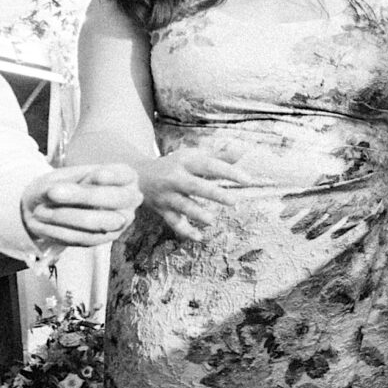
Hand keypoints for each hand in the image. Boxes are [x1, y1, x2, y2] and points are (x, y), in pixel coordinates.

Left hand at [19, 163, 142, 248]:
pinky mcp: (106, 238)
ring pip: (100, 222)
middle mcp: (130, 200)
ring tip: (39, 211)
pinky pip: (85, 238)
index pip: (124, 175)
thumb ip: (64, 183)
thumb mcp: (62, 177)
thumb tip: (57, 193)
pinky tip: (41, 225)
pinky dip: (61, 232)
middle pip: (115, 199)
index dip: (112, 177)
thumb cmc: (64, 185)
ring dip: (67, 217)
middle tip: (53, 192)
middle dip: (84, 196)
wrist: (52, 207)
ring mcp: (121, 221)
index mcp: (125, 177)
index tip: (95, 175)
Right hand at [137, 147, 254, 240]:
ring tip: (212, 220)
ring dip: (197, 214)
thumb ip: (219, 156)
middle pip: (195, 186)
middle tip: (234, 201)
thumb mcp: (194, 157)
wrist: (139, 175)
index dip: (228, 172)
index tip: (248, 180)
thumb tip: (243, 150)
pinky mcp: (162, 210)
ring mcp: (167, 195)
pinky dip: (185, 231)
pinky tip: (199, 237)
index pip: (209, 166)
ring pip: (182, 206)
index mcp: (186, 162)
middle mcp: (175, 178)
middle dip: (213, 194)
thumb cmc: (176, 165)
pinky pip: (173, 222)